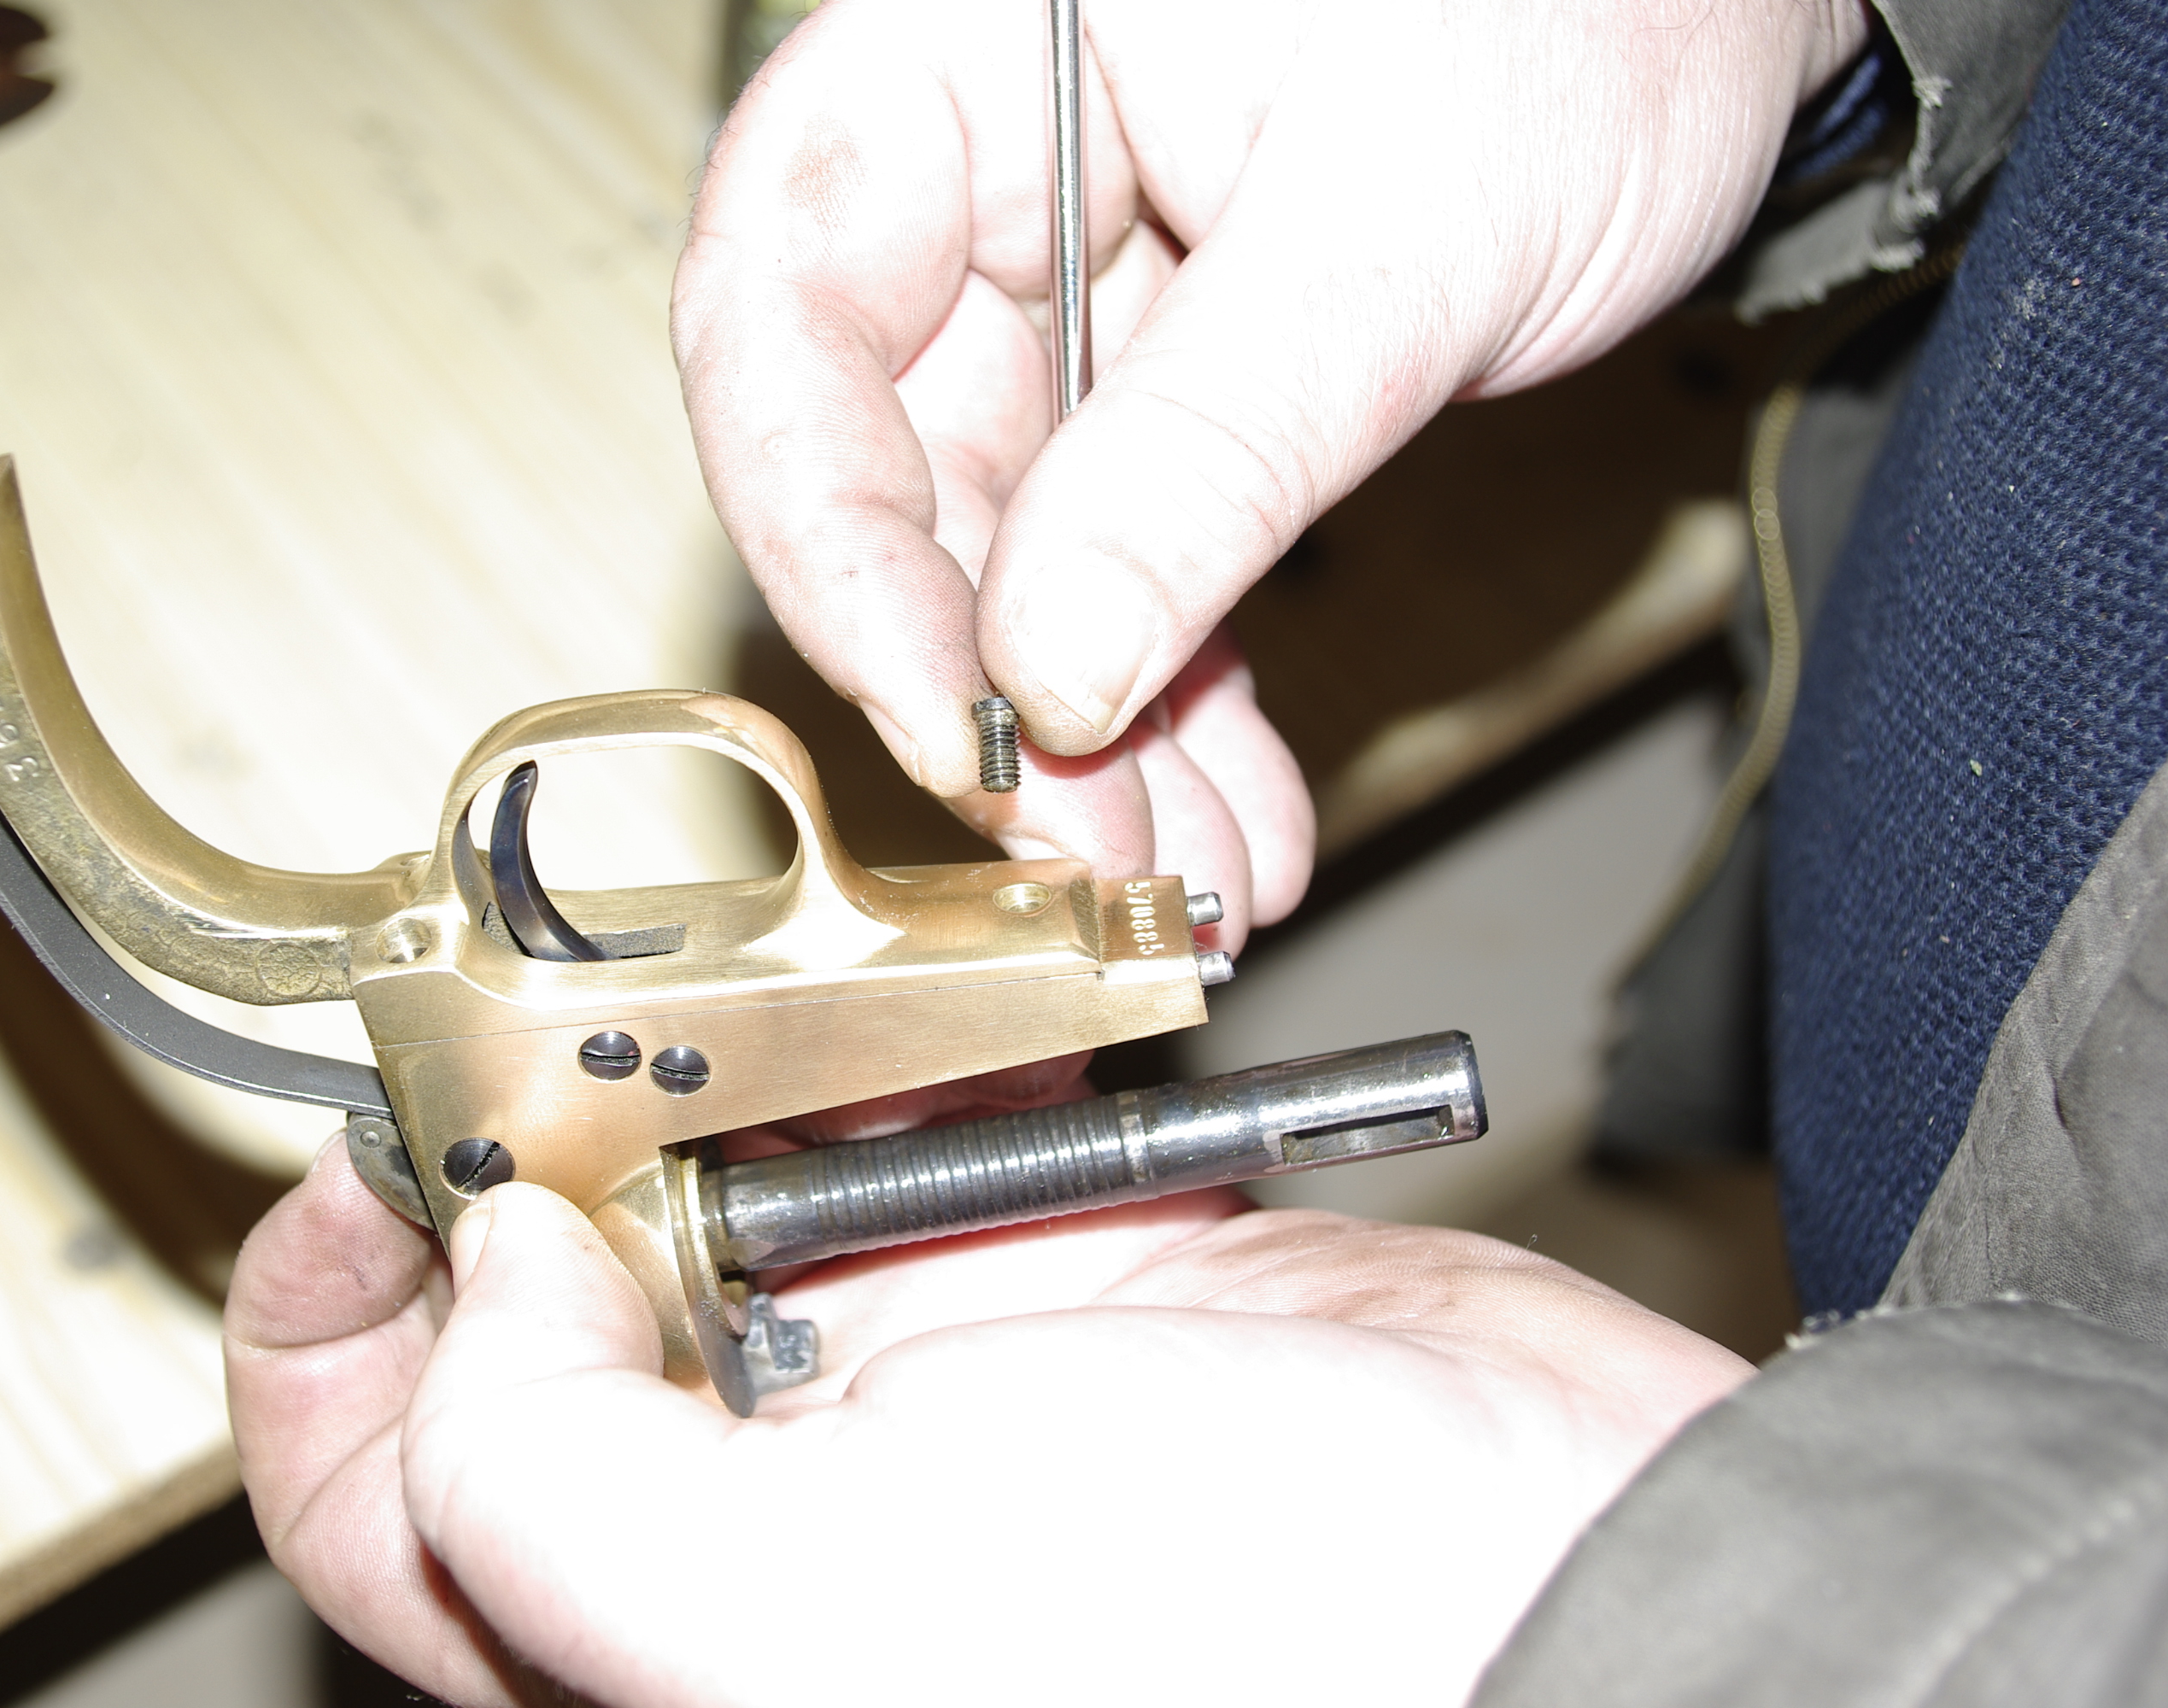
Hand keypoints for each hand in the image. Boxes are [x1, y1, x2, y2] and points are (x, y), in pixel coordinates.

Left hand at [229, 1138, 1749, 1706]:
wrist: (1579, 1566)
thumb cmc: (1261, 1655)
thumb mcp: (797, 1619)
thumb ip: (546, 1469)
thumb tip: (484, 1268)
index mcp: (658, 1631)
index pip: (387, 1502)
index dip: (329, 1331)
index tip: (369, 1158)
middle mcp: (766, 1520)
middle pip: (541, 1321)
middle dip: (532, 1152)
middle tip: (548, 1016)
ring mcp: (911, 1389)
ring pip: (727, 1192)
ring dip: (716, 1074)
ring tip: (718, 986)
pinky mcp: (1049, 1276)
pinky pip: (917, 1127)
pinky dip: (904, 1048)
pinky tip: (915, 1002)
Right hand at [674, 0, 1868, 949]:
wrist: (1726, 14)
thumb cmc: (1588, 3)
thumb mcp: (1400, 220)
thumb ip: (1210, 441)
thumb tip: (1050, 668)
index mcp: (961, 47)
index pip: (783, 305)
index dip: (825, 532)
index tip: (945, 718)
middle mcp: (983, 171)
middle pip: (882, 459)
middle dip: (983, 684)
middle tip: (1078, 847)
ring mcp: (1067, 290)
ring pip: (1013, 548)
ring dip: (1089, 733)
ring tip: (1180, 872)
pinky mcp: (1165, 388)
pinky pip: (1132, 562)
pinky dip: (1179, 696)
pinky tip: (1228, 809)